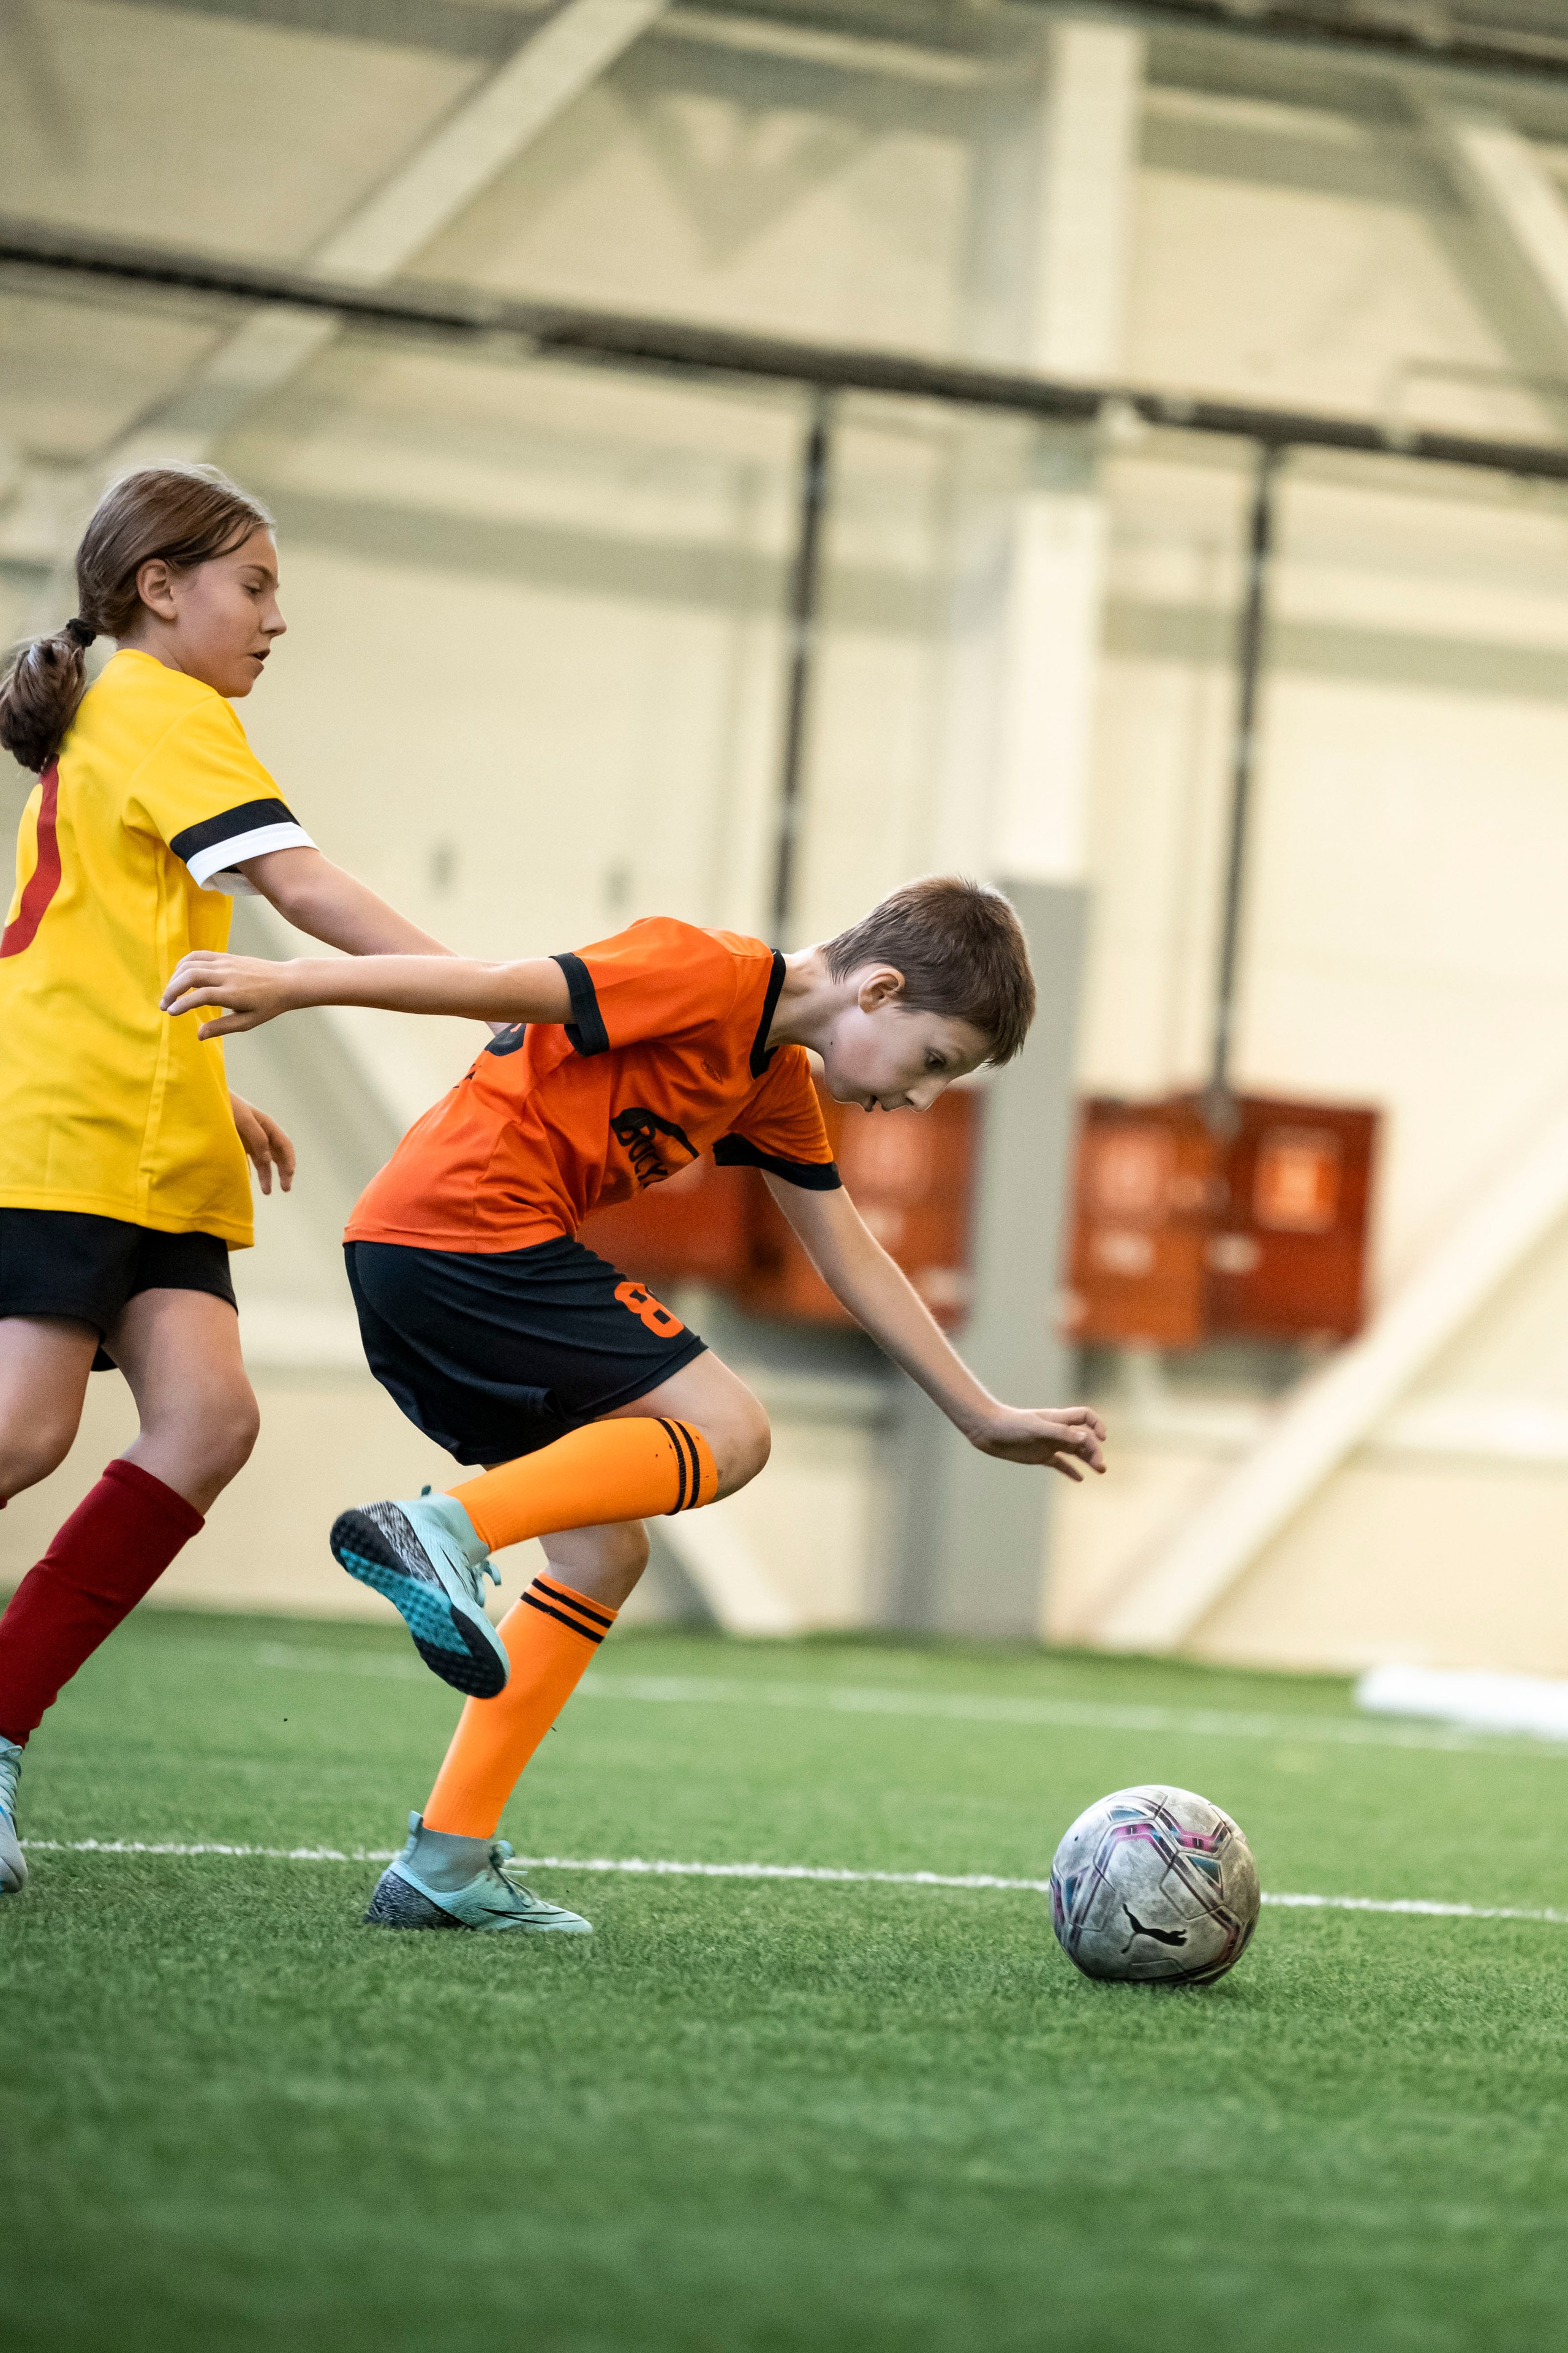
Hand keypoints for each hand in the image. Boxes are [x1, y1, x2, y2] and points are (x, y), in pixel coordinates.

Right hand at [163, 952, 296, 1037]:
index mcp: (234, 993)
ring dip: (175, 977)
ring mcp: (226, 963)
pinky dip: (184, 963)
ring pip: (191, 963)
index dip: (182, 1003)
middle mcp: (227, 975)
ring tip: (170, 994)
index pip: (201, 995)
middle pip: (191, 975)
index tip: (171, 1013)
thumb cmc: (268, 1005)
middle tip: (164, 1006)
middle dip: (172, 990)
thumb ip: (222, 1027)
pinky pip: (199, 955)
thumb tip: (198, 1035)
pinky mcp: (225, 956)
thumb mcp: (248, 1022)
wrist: (286, 981)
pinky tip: (179, 976)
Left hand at [230, 1093, 295, 1195]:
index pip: (284, 1145)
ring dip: (268, 1176)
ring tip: (267, 1191)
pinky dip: (252, 1173)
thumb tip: (268, 1160)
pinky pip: (249, 1162)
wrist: (205, 1101)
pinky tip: (252, 1182)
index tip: (289, 1175)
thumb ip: (258, 1138)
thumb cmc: (226, 1106)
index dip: (289, 1160)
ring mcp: (249, 1140)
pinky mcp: (238, 1146)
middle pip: (278, 1155)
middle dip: (283, 1172)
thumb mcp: (244, 1119)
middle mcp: (261, 1133)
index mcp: (266, 1125)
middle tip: (285, 1189)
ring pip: (264, 1161)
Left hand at [969, 1405, 1106, 1479]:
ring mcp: (1049, 1444)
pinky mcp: (1040, 1456)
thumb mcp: (1036, 1428)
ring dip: (1088, 1460)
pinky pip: (1060, 1463)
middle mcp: (1057, 1431)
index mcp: (1058, 1419)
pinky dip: (1070, 1470)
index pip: (1085, 1417)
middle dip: (1094, 1450)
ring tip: (1101, 1470)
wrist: (989, 1431)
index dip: (1097, 1425)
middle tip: (1100, 1466)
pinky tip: (1080, 1479)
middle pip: (1084, 1439)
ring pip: (1075, 1452)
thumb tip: (1084, 1438)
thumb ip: (1059, 1432)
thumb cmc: (1011, 1424)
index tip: (1102, 1438)